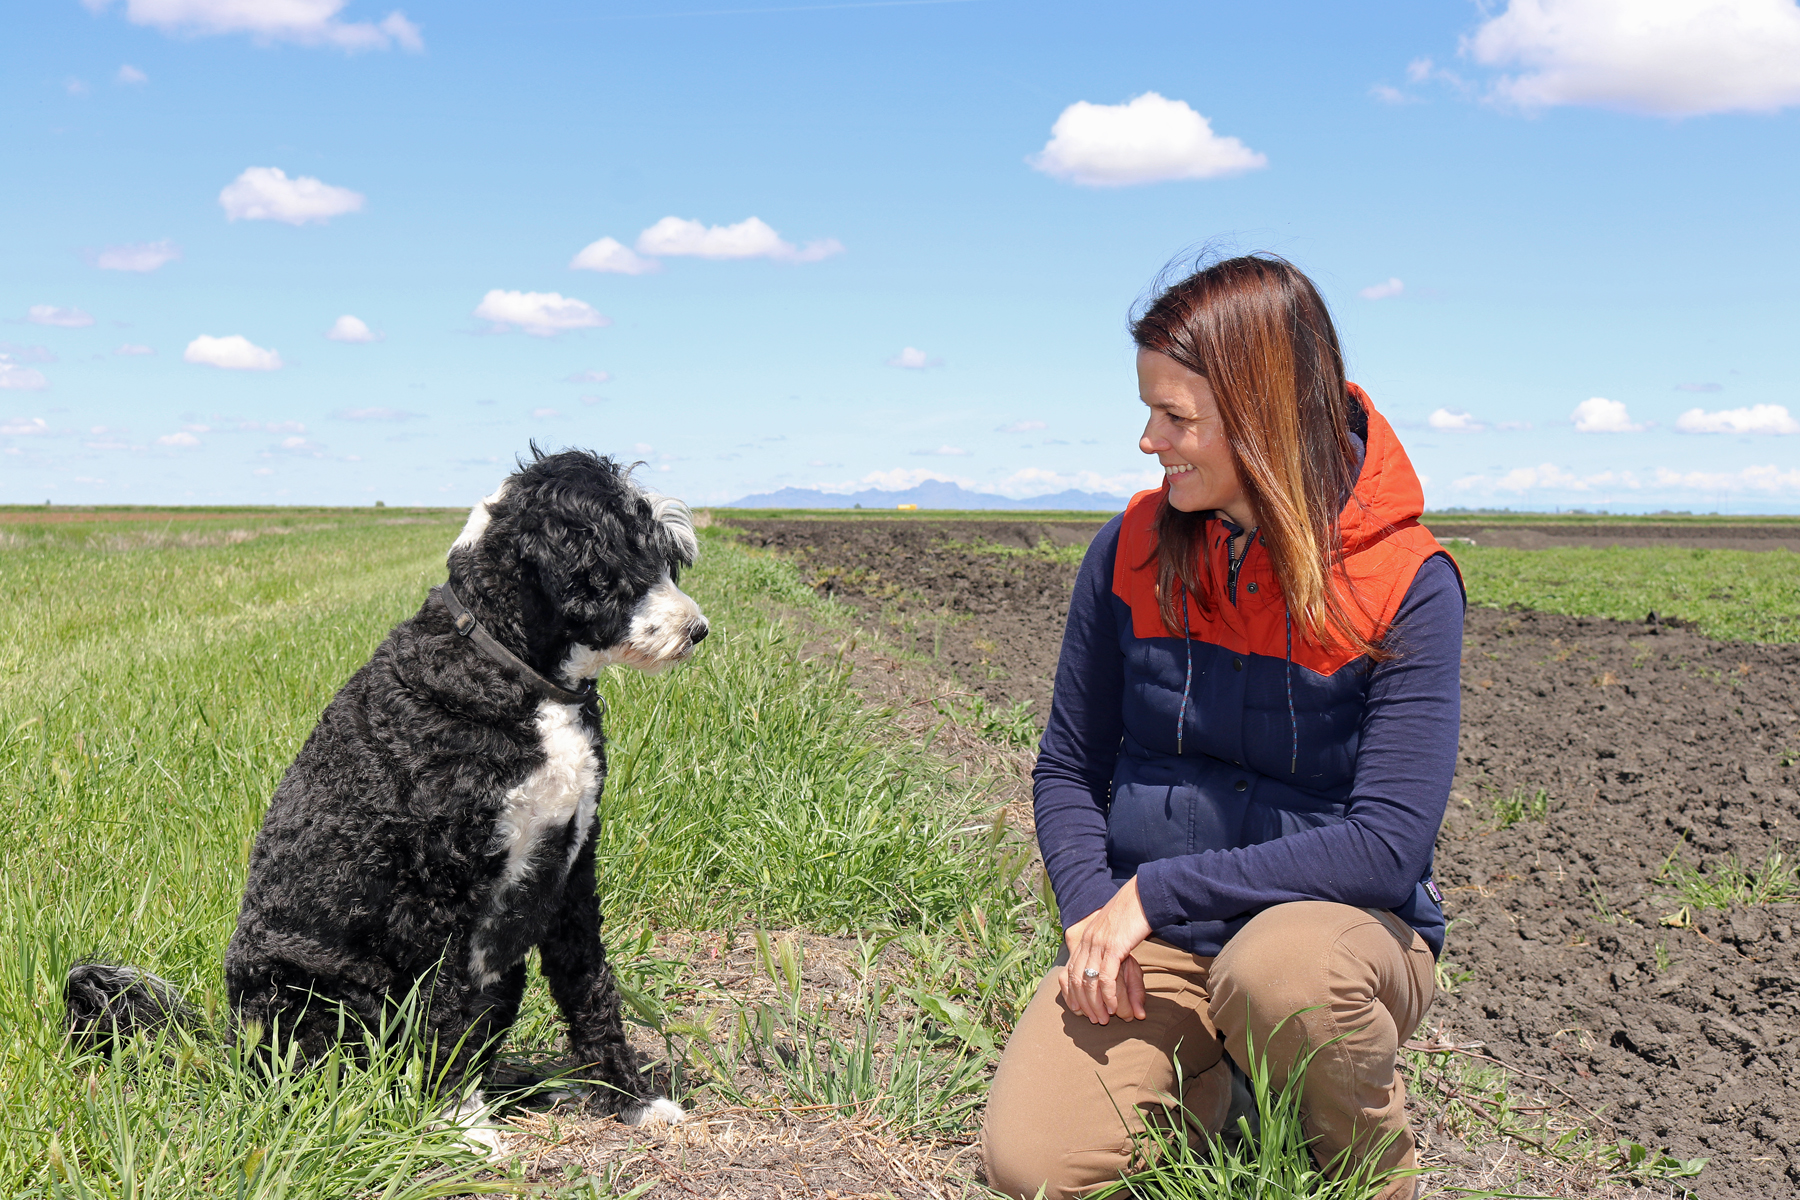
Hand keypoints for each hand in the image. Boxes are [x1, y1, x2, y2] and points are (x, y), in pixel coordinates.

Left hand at [1060, 876, 1151, 1024]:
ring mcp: (1098, 944)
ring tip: (1103, 1018)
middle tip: (1094, 1019)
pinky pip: (1105, 979)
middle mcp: (1088, 941)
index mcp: (1086, 938)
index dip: (1073, 994)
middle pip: (1076, 980)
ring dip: (1095, 1004)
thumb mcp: (1115, 930)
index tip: (1080, 1010)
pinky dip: (1108, 996)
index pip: (1070, 971)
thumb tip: (1113, 961)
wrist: (1145, 894)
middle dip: (1083, 1003)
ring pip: (1088, 982)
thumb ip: (1109, 945)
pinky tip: (1113, 1007)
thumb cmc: (1135, 912)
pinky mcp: (1113, 947)